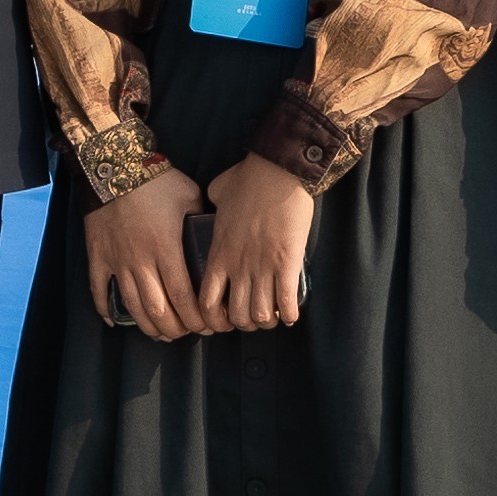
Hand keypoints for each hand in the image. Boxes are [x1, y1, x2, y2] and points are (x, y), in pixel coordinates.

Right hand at [88, 167, 206, 337]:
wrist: (112, 164)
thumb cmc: (154, 179)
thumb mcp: (189, 197)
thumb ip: (202, 220)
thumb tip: (216, 236)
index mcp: (166, 249)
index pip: (184, 297)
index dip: (196, 319)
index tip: (207, 326)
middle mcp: (141, 261)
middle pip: (158, 309)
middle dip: (175, 328)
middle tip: (186, 332)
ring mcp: (117, 261)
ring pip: (132, 306)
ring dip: (147, 325)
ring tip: (160, 332)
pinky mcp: (97, 256)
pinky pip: (99, 290)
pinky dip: (105, 309)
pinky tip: (113, 320)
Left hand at [198, 157, 315, 331]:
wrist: (276, 171)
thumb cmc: (247, 178)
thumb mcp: (216, 193)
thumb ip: (210, 203)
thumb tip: (212, 200)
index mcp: (219, 253)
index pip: (206, 303)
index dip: (214, 320)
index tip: (224, 317)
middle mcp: (238, 266)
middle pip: (236, 316)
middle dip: (244, 324)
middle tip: (252, 317)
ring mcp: (262, 266)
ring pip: (260, 315)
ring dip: (267, 321)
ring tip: (272, 315)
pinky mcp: (287, 263)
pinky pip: (286, 301)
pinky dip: (288, 314)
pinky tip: (290, 314)